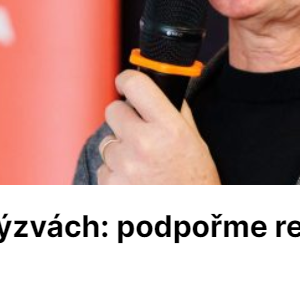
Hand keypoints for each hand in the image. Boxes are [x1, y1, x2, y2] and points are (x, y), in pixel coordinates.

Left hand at [96, 70, 219, 184]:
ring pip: (107, 142)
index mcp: (168, 127)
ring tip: (143, 166)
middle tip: (139, 132)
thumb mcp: (194, 140)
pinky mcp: (110, 186)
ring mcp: (124, 166)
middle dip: (124, 119)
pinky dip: (115, 174)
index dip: (127, 80)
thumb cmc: (195, 181)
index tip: (126, 84)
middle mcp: (143, 143)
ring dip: (120, 150)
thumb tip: (158, 86)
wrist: (189, 218)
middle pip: (113, 110)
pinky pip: (104, 168)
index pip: (134, 84)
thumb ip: (174, 111)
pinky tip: (135, 182)